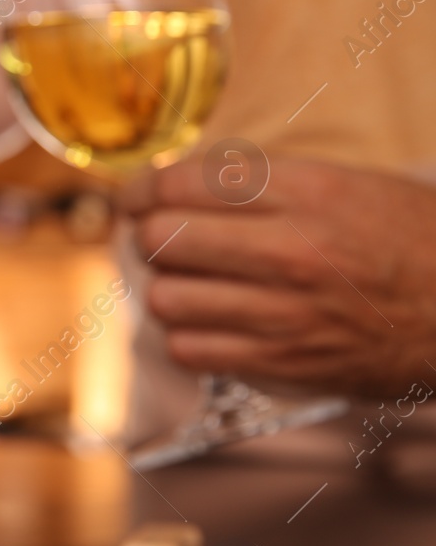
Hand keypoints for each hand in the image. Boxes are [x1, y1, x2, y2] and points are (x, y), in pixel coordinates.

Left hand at [126, 157, 435, 396]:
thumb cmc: (412, 242)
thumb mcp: (349, 187)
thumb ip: (265, 186)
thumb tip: (180, 190)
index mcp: (309, 193)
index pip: (185, 184)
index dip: (143, 190)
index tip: (137, 198)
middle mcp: (290, 250)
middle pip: (164, 239)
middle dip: (151, 237)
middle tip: (159, 239)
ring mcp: (284, 311)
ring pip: (166, 298)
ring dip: (166, 289)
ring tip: (187, 283)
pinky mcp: (282, 361)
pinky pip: (190, 349)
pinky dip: (186, 336)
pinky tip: (208, 323)